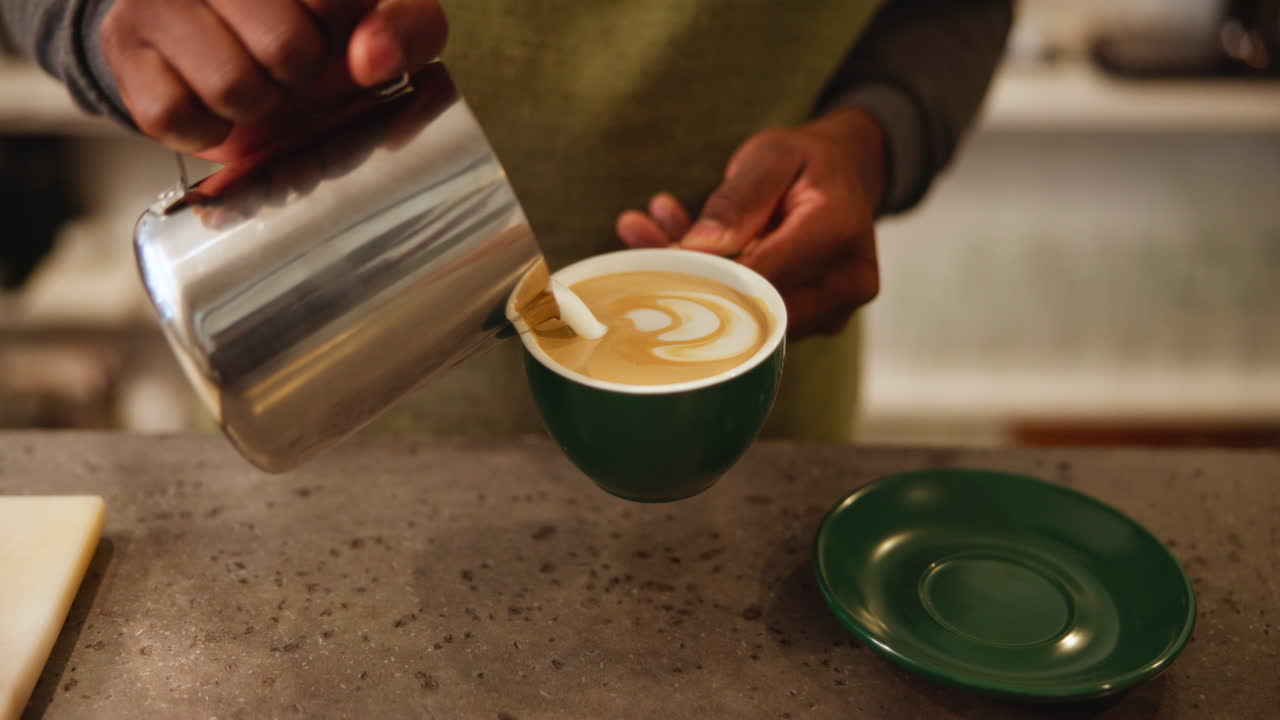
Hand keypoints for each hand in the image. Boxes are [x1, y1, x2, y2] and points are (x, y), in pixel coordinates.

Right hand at [100, 0, 446, 157]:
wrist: (230, 49)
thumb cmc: (319, 32)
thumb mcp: (380, 20)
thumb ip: (406, 26)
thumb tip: (373, 59)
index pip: (333, 3)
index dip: (350, 39)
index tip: (338, 36)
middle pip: (288, 50)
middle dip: (300, 77)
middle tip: (289, 65)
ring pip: (233, 87)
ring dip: (256, 105)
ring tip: (254, 81)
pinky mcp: (124, 43)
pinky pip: (176, 116)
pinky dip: (207, 128)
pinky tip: (214, 101)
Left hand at [617, 108, 886, 337]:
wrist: (845, 178)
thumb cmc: (808, 163)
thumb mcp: (771, 156)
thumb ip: (737, 199)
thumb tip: (699, 249)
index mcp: (839, 231)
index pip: (764, 277)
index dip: (708, 277)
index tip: (661, 259)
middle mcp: (846, 281)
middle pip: (754, 307)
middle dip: (691, 281)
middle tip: (637, 239)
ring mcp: (833, 310)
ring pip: (749, 319)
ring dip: (694, 284)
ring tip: (647, 233)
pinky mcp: (813, 324)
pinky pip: (753, 319)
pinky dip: (712, 290)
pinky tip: (674, 250)